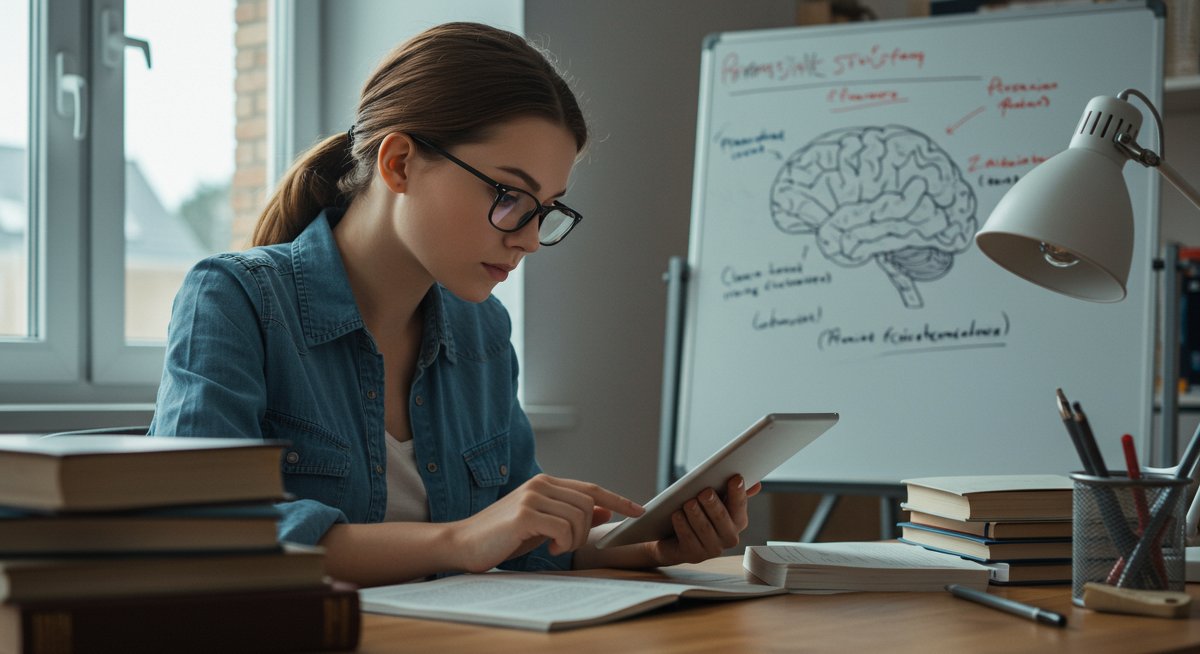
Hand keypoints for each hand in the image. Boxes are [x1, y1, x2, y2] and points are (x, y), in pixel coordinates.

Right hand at [449, 473, 643, 572]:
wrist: (464, 543)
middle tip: (566, 545)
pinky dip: (562, 542)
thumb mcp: (542, 524)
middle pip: (588, 504)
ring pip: (578, 516)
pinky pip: (563, 528)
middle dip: (586, 530)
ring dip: (573, 539)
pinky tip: (548, 547)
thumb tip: (605, 509)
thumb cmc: (503, 536)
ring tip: (555, 547)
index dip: (618, 499)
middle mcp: (541, 484)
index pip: (591, 488)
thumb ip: (571, 514)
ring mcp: (532, 496)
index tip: (639, 510)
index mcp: (546, 483)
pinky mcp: (525, 514)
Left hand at [643, 475, 760, 565]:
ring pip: (704, 529)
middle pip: (722, 518)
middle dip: (714, 505)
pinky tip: (677, 515)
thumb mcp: (715, 501)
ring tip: (689, 503)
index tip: (735, 478)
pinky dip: (683, 525)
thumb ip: (732, 493)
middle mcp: (729, 537)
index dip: (738, 492)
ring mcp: (712, 549)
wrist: (675, 539)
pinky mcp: (693, 555)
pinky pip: (689, 538)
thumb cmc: (699, 514)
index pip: (740, 505)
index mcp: (738, 521)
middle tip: (705, 492)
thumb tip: (757, 485)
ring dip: (696, 514)